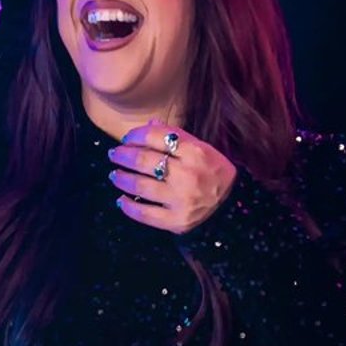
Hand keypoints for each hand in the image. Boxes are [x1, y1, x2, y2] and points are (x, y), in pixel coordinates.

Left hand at [106, 119, 236, 233]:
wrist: (231, 207)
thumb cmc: (214, 173)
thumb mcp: (203, 149)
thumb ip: (177, 137)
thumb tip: (150, 124)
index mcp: (196, 152)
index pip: (157, 137)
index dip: (136, 135)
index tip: (127, 138)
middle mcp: (188, 175)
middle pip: (144, 160)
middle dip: (123, 155)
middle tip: (114, 154)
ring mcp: (181, 200)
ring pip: (140, 187)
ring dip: (122, 179)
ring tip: (115, 175)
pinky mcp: (176, 221)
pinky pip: (145, 214)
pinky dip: (128, 207)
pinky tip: (121, 200)